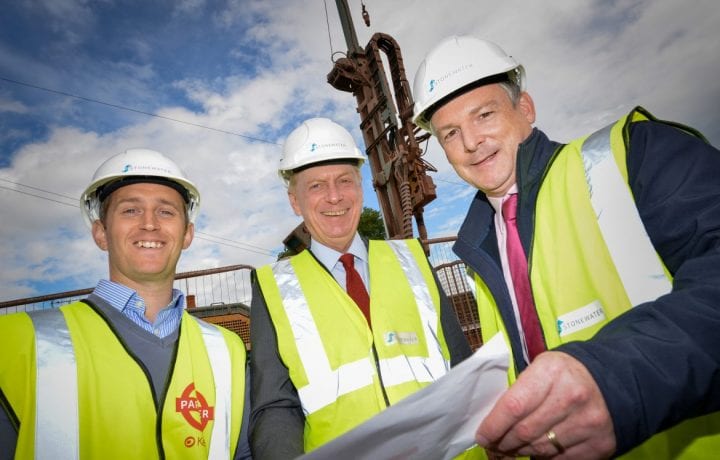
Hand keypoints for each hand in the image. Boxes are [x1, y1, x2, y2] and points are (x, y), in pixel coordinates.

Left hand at [476, 351, 615, 458]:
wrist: (613, 381)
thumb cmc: (566, 374)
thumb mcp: (542, 367)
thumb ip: (520, 389)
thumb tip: (493, 419)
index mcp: (552, 372)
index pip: (514, 406)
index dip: (493, 426)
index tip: (483, 436)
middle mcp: (571, 397)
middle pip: (525, 431)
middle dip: (504, 442)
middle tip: (495, 444)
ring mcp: (587, 423)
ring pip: (540, 449)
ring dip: (521, 451)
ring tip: (513, 447)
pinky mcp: (599, 444)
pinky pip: (559, 459)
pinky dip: (543, 457)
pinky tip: (536, 450)